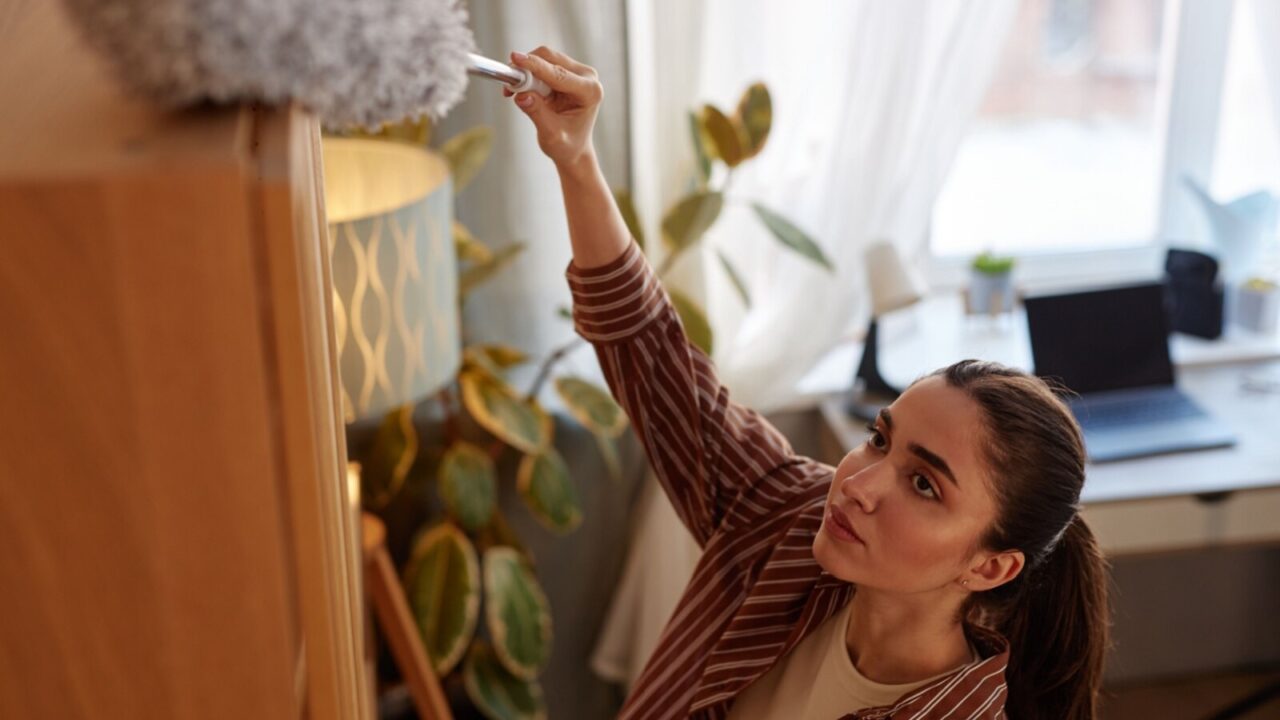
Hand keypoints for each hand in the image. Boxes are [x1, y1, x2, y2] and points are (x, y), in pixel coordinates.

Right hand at [505, 47, 602, 172]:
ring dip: (526, 72)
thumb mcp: (551, 135)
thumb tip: (521, 95)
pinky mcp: (566, 70)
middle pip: (550, 58)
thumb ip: (537, 114)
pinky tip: (524, 90)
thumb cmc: (567, 145)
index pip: (558, 74)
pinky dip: (528, 74)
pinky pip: (542, 63)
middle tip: (510, 87)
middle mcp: (587, 77)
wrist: (573, 149)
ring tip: (517, 93)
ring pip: (544, 58)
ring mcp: (577, 72)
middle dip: (527, 69)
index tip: (515, 59)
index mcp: (590, 92)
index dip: (535, 66)